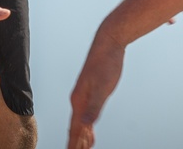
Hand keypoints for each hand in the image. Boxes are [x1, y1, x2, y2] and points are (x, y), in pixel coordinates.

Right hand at [68, 25, 125, 148]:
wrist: (108, 43)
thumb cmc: (106, 63)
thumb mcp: (102, 87)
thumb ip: (93, 108)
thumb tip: (84, 126)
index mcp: (79, 101)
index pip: (75, 129)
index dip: (73, 145)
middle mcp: (79, 100)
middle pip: (75, 128)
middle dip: (75, 144)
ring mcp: (85, 96)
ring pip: (80, 123)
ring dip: (80, 138)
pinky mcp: (92, 93)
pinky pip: (87, 116)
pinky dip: (87, 128)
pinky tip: (90, 133)